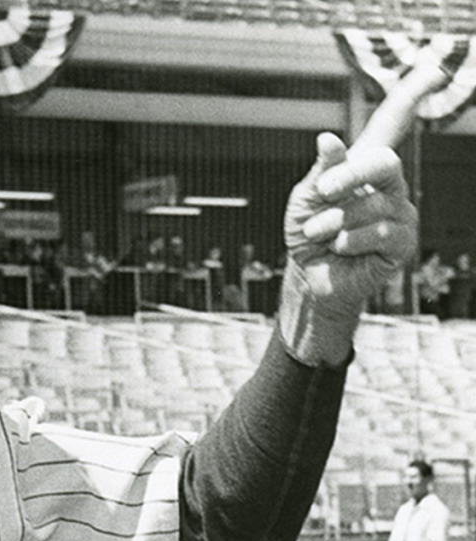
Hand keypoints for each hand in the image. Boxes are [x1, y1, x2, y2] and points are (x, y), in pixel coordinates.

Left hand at [278, 64, 448, 364]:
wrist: (310, 276)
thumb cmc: (307, 233)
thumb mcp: (305, 199)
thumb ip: (322, 171)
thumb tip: (328, 139)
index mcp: (365, 164)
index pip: (392, 124)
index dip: (410, 97)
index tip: (430, 69)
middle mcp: (389, 183)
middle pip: (384, 161)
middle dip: (348, 177)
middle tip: (321, 193)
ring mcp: (401, 212)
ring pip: (372, 205)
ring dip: (333, 221)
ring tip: (319, 234)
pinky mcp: (403, 242)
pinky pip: (378, 232)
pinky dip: (348, 240)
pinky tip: (340, 248)